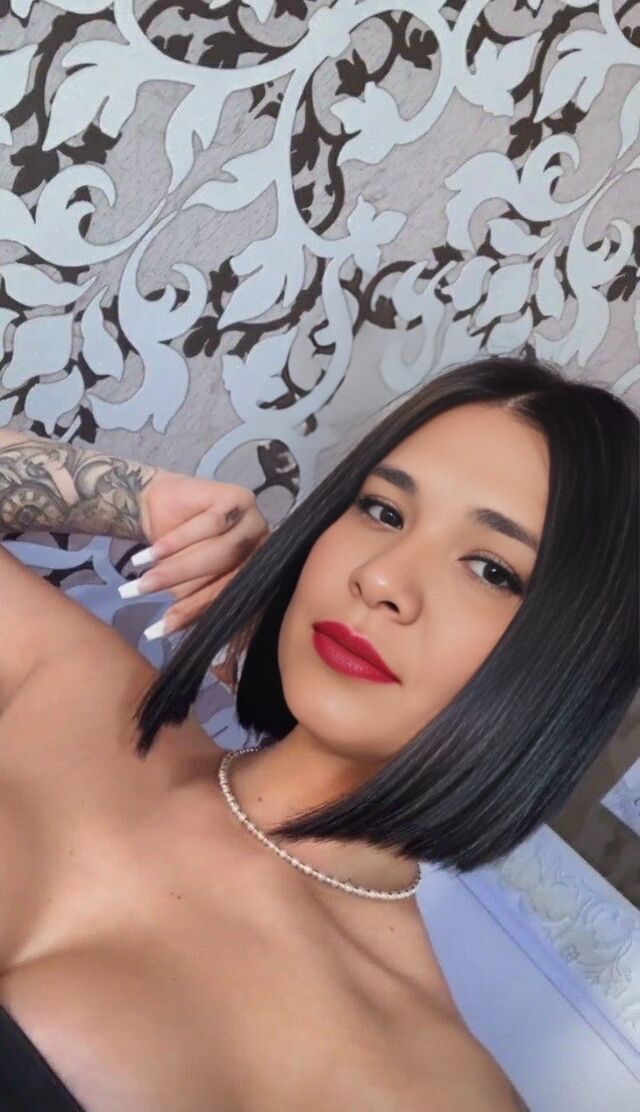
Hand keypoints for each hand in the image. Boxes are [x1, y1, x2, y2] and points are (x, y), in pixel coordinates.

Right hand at [123, 468, 268, 655]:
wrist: (160, 504)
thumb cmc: (175, 551)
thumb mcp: (184, 583)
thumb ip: (190, 603)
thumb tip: (167, 631)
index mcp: (255, 576)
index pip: (227, 599)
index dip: (193, 612)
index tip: (161, 628)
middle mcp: (263, 549)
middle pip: (226, 576)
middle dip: (182, 588)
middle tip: (144, 592)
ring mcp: (255, 522)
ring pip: (218, 552)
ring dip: (177, 567)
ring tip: (145, 576)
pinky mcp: (240, 499)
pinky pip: (211, 525)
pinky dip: (178, 541)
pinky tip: (154, 552)